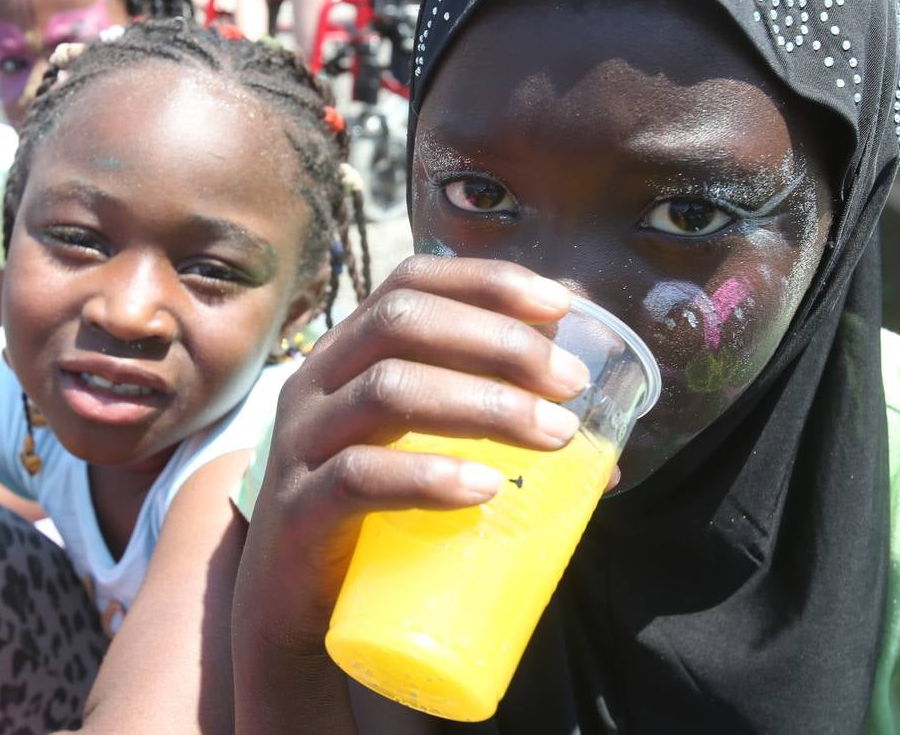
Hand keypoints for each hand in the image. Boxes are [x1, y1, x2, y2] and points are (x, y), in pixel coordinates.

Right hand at [232, 256, 594, 709]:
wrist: (294, 616)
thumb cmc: (374, 524)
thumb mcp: (423, 457)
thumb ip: (489, 439)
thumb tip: (605, 451)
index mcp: (347, 355)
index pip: (410, 283)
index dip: (486, 282)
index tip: (561, 306)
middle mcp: (315, 383)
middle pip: (400, 322)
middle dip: (498, 341)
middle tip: (571, 382)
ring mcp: (299, 445)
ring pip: (387, 390)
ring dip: (483, 404)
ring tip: (555, 436)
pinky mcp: (296, 512)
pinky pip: (357, 477)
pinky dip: (428, 476)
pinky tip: (483, 488)